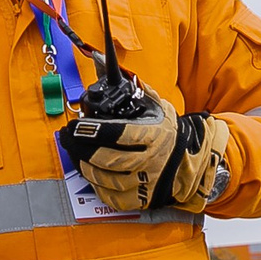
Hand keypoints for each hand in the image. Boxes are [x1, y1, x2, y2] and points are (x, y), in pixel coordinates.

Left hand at [64, 88, 231, 211]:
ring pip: (106, 179)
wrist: (193, 160)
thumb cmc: (167, 130)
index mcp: (154, 135)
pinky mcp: (142, 199)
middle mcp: (151, 161)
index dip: (93, 131)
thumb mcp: (154, 106)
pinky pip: (111, 196)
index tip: (75, 126)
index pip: (119, 134)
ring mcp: (146, 183)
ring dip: (84, 165)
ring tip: (74, 152)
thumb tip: (102, 60)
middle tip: (67, 137)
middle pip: (107, 159)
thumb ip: (131, 87)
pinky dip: (95, 185)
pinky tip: (88, 171)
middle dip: (80, 148)